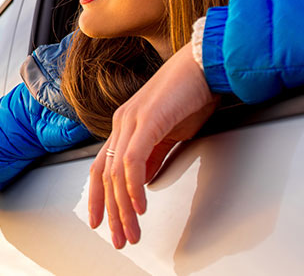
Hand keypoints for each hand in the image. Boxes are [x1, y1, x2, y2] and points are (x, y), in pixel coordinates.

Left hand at [87, 44, 218, 247]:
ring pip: (116, 173)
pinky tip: (140, 206)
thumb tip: (143, 181)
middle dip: (111, 212)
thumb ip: (153, 156)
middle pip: (104, 175)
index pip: (101, 168)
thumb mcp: (170, 134)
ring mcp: (130, 121)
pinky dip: (134, 186)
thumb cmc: (191, 94)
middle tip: (120, 238)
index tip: (102, 223)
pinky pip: (133, 161)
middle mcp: (121, 123)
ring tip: (132, 230)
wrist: (205, 64)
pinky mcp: (147, 121)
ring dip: (123, 207)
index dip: (98, 198)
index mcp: (124, 125)